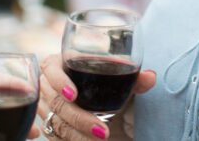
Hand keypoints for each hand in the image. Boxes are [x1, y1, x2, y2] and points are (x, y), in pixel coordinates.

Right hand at [37, 54, 155, 138]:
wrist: (108, 110)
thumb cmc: (109, 86)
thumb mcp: (121, 83)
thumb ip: (135, 80)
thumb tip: (150, 77)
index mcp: (63, 64)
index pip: (50, 68)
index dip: (58, 81)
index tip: (73, 95)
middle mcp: (50, 86)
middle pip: (54, 102)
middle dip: (79, 118)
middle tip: (102, 130)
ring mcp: (48, 108)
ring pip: (55, 124)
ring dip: (77, 134)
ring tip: (101, 138)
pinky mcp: (50, 127)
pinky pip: (54, 136)